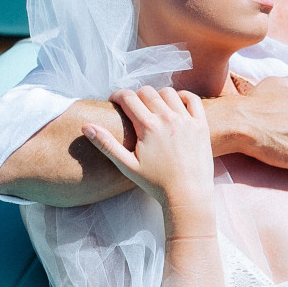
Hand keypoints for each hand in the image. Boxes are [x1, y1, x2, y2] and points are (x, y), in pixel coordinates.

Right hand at [83, 85, 215, 228]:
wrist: (188, 195)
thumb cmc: (156, 183)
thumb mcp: (127, 166)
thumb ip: (106, 144)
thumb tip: (86, 127)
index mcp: (147, 126)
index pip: (128, 97)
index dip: (117, 96)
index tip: (114, 102)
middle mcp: (167, 118)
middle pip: (147, 91)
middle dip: (136, 97)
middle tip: (133, 110)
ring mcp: (186, 120)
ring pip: (168, 92)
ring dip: (157, 96)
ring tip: (153, 109)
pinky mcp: (201, 125)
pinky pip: (192, 99)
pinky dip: (182, 97)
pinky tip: (175, 106)